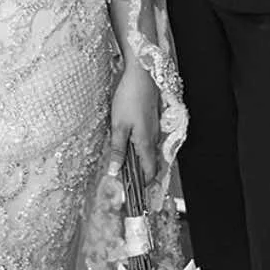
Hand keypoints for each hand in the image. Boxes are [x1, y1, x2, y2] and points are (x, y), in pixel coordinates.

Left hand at [108, 59, 159, 185]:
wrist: (142, 74)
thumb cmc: (129, 98)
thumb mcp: (118, 126)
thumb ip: (118, 150)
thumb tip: (115, 172)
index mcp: (146, 142)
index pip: (150, 171)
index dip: (144, 185)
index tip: (134, 195)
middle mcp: (154, 138)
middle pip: (151, 163)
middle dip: (141, 176)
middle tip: (128, 185)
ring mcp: (154, 128)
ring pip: (149, 152)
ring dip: (140, 162)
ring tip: (126, 169)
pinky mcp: (152, 120)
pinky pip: (148, 141)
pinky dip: (140, 149)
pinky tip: (129, 147)